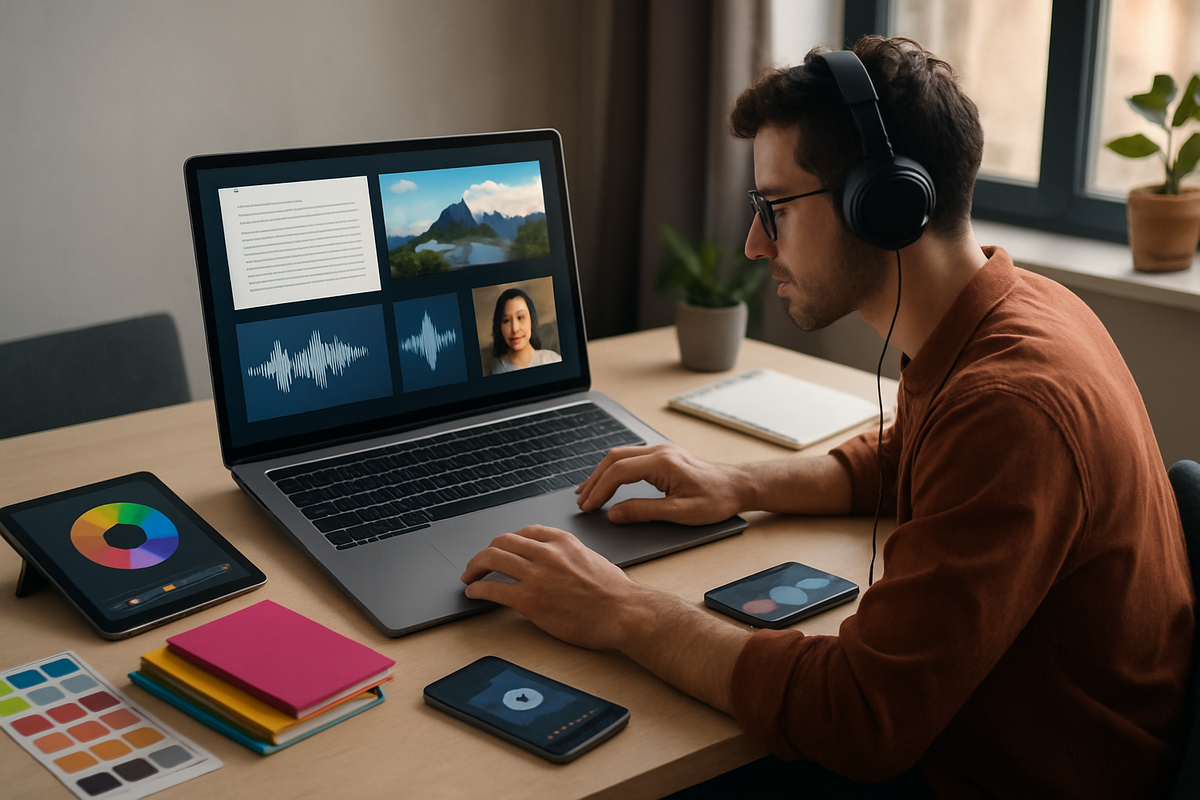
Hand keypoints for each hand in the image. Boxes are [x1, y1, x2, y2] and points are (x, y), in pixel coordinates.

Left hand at [461, 525, 640, 650]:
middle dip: (485, 552)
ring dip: (475, 567)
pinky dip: (477, 590)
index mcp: (562, 541)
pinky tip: (474, 594)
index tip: (502, 550)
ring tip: (470, 576)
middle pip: (502, 542)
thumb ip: (568, 554)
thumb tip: (555, 562)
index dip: (508, 542)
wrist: (623, 613)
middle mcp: (546, 553)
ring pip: (492, 559)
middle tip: (478, 564)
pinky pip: (493, 590)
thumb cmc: (615, 592)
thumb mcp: (591, 558)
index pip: (524, 532)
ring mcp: (536, 576)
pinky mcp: (529, 600)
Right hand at [575, 443, 746, 524]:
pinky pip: (630, 458)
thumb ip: (645, 511)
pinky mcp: (663, 456)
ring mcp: (661, 450)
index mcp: (663, 462)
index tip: (589, 507)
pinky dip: (614, 470)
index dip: (600, 489)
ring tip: (588, 493)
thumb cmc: (716, 499)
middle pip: (614, 459)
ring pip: (620, 455)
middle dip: (595, 480)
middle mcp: (659, 451)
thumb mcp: (681, 512)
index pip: (619, 471)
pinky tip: (607, 482)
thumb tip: (615, 514)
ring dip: (602, 473)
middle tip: (583, 502)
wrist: (737, 486)